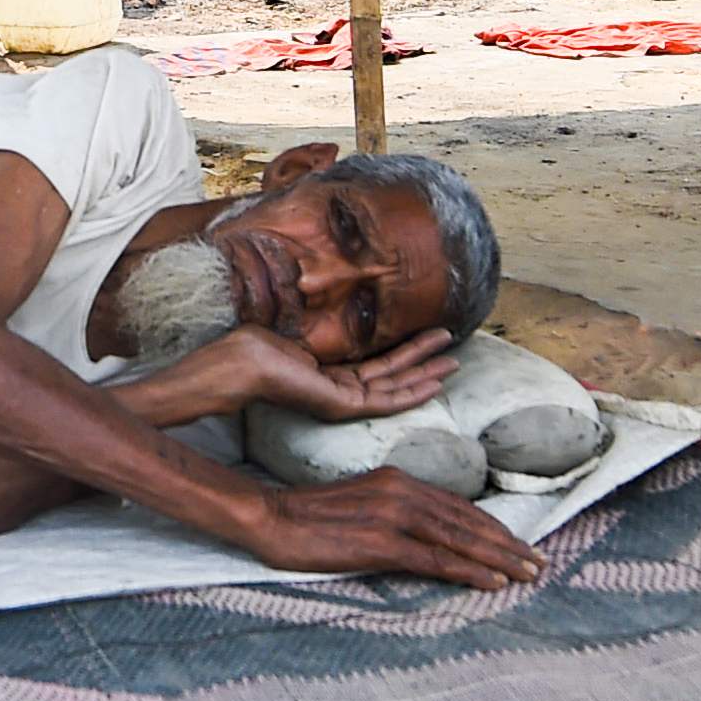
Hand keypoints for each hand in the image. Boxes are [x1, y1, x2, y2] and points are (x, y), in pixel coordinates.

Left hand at [188, 326, 457, 424]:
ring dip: (426, 374)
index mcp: (331, 374)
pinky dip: (413, 391)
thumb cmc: (262, 343)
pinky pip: (387, 399)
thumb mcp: (301, 332)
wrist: (245, 361)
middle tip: (455, 350)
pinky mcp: (345, 406)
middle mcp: (341, 390)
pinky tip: (434, 382)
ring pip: (396, 387)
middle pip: (394, 376)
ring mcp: (344, 401)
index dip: (405, 353)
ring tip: (454, 362)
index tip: (429, 337)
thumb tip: (329, 294)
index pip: (377, 367)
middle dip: (424, 362)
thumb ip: (323, 328)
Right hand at [244, 469, 544, 590]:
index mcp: (396, 480)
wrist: (269, 517)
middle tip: (538, 561)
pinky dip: (469, 571)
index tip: (516, 542)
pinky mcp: (382, 543)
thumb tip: (419, 538)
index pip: (456, 505)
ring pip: (460, 540)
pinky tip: (493, 582)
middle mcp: (401, 492)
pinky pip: (436, 559)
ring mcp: (394, 516)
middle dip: (507, 543)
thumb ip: (391, 514)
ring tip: (528, 573)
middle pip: (467, 521)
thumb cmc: (306, 518)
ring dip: (500, 559)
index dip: (491, 526)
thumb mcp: (357, 505)